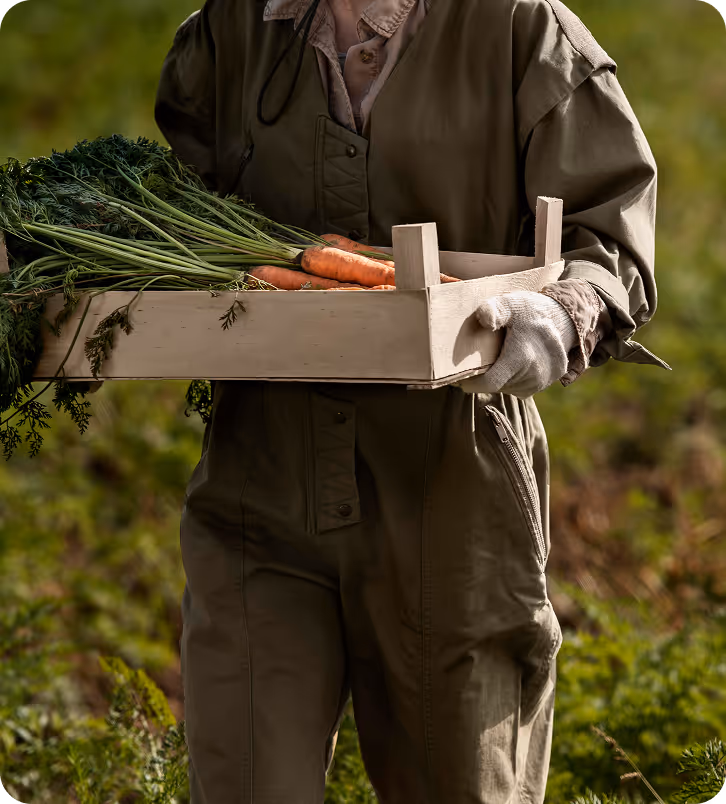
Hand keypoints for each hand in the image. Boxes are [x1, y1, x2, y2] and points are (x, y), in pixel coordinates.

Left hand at [456, 291, 577, 397]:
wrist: (566, 315)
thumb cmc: (531, 309)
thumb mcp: (511, 304)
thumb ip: (494, 309)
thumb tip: (485, 320)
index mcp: (522, 357)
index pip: (491, 383)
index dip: (473, 384)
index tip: (461, 379)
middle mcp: (535, 374)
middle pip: (498, 386)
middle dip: (486, 378)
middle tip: (478, 363)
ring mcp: (544, 379)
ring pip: (510, 388)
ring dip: (501, 379)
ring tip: (499, 359)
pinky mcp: (550, 380)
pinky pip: (523, 387)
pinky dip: (515, 379)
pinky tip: (515, 363)